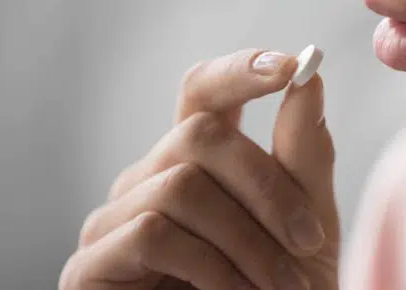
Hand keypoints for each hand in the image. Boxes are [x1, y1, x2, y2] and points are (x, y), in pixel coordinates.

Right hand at [60, 49, 338, 289]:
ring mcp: (115, 219)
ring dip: (249, 241)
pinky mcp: (94, 264)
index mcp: (197, 162)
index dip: (239, 72)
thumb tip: (310, 80)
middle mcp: (149, 178)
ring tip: (282, 287)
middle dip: (268, 188)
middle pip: (198, 133)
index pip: (203, 92)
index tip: (291, 67)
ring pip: (181, 185)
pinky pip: (155, 234)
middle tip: (311, 242)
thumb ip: (303, 157)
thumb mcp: (304, 224)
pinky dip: (213, 268)